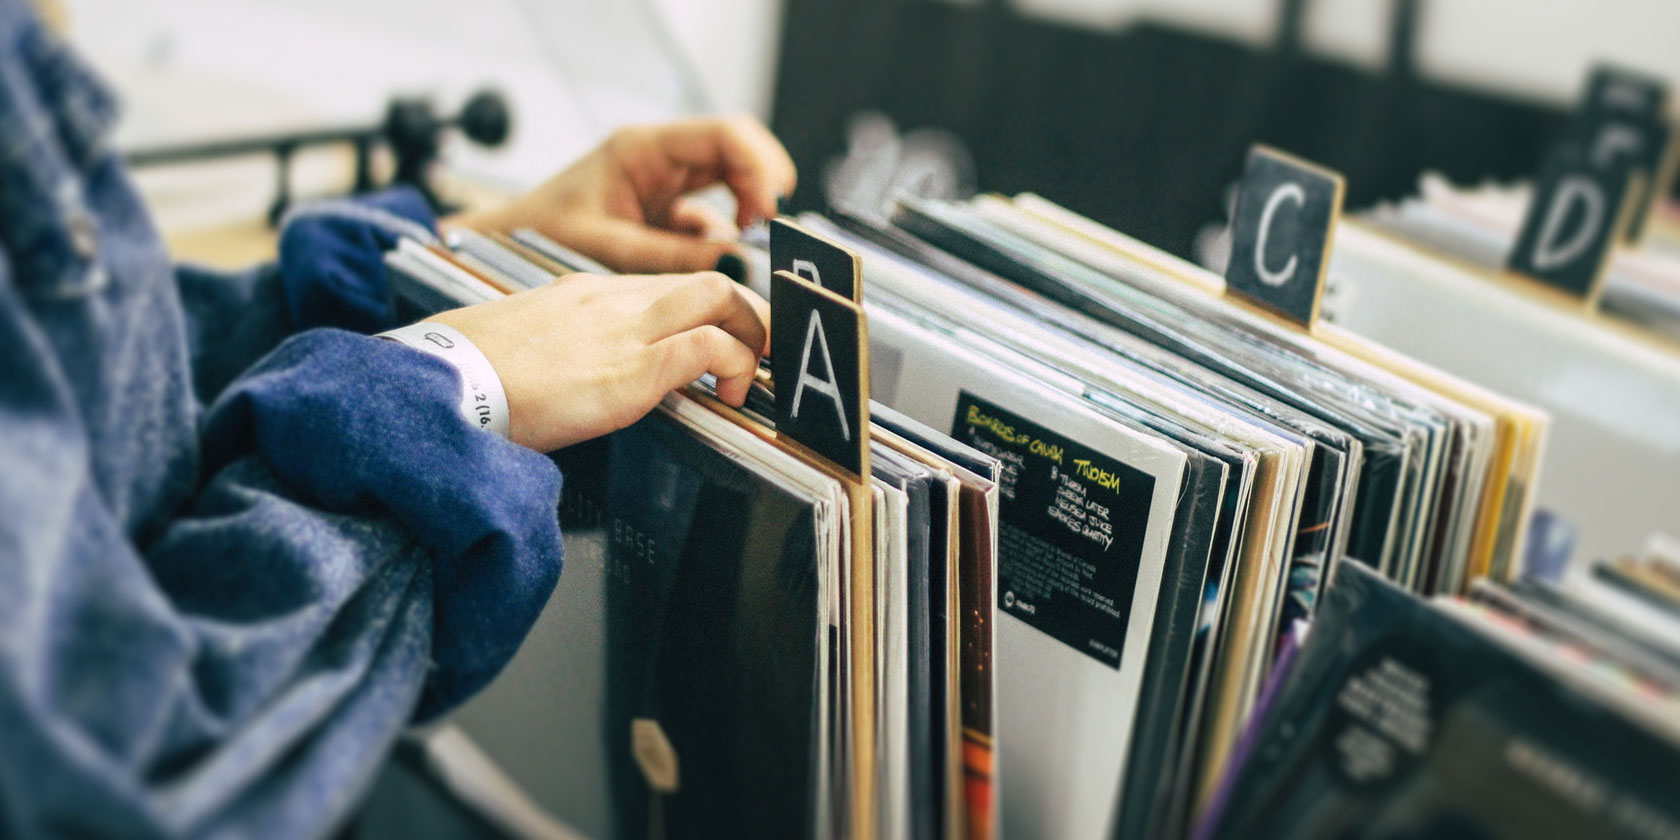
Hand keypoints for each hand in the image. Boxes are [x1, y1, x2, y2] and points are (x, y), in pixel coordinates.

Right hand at [426, 271, 767, 451]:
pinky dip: (732, 366)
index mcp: (583, 293)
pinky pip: (707, 348)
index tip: (718, 337)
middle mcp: (611, 300)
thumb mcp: (520, 347)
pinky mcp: (633, 367)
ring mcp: (625, 329)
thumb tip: (565, 376)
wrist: (441, 384)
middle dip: (747, 315)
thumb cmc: (465, 374)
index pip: (665, 285)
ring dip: (750, 336)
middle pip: (707, 279)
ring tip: (748, 374)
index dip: (704, 310)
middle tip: (754, 352)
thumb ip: (557, 350)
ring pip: (720, 297)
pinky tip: (726, 395)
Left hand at [446, 116, 796, 273]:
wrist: (502, 245)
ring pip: (730, 181)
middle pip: (738, 151)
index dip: (760, 165)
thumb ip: (673, 255)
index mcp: (643, 149)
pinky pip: (710, 214)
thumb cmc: (541, 235)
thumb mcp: (610, 247)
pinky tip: (715, 262)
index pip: (725, 135)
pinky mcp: (664, 209)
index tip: (772, 208)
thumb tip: (735, 261)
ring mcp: (664, 180)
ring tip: (744, 250)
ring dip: (746, 212)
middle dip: (763, 187)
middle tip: (769, 230)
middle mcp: (659, 157)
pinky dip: (723, 237)